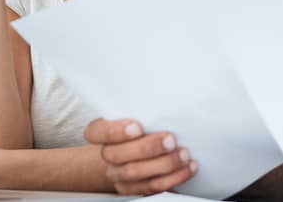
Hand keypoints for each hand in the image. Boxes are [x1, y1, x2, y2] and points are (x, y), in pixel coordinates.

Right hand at [83, 118, 197, 194]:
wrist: (142, 150)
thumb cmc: (145, 125)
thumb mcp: (142, 112)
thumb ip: (146, 108)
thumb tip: (169, 94)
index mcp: (102, 131)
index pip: (95, 132)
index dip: (114, 131)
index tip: (138, 127)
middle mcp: (108, 154)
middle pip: (117, 155)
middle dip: (148, 148)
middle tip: (171, 140)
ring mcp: (118, 174)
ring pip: (135, 173)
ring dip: (164, 164)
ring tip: (184, 154)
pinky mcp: (133, 189)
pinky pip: (151, 188)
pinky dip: (173, 178)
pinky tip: (188, 167)